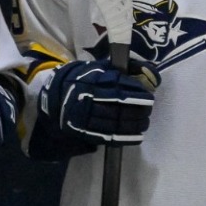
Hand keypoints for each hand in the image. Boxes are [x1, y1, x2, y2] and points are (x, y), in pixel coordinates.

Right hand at [39, 59, 158, 146]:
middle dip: (138, 110)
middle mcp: (88, 100)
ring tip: (144, 121)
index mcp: (92, 83)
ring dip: (135, 124)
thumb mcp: (98, 69)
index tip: (149, 96)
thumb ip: (118, 71)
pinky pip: (108, 136)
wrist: (57, 96)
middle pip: (119, 107)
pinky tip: (137, 135)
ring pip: (115, 123)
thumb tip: (142, 71)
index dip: (137, 94)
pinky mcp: (84, 131)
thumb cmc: (84, 80)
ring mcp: (85, 117)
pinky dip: (126, 137)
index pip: (119, 89)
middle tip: (148, 110)